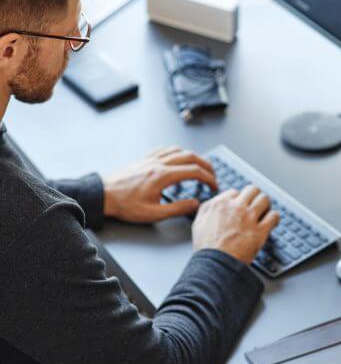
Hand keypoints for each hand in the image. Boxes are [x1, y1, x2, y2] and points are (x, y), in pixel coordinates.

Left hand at [102, 147, 216, 222]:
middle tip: (212, 175)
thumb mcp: (154, 213)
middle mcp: (159, 163)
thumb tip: (195, 204)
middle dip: (206, 165)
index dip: (208, 178)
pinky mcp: (144, 159)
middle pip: (191, 156)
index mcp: (163, 176)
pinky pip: (165, 149)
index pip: (194, 171)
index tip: (214, 186)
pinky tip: (178, 158)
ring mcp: (151, 159)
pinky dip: (177, 152)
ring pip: (179, 150)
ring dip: (193, 157)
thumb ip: (177, 208)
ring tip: (199, 166)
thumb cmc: (125, 205)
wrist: (104, 195)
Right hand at [192, 185, 279, 263]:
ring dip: (266, 204)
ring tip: (265, 211)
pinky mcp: (260, 230)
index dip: (239, 199)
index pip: (235, 192)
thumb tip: (212, 204)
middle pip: (252, 190)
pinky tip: (272, 221)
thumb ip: (206, 210)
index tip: (241, 205)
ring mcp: (249, 218)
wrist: (215, 265)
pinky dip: (274, 218)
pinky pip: (274, 216)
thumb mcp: (198, 223)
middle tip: (255, 204)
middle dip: (254, 196)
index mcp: (220, 204)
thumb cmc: (206, 248)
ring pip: (264, 199)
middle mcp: (236, 207)